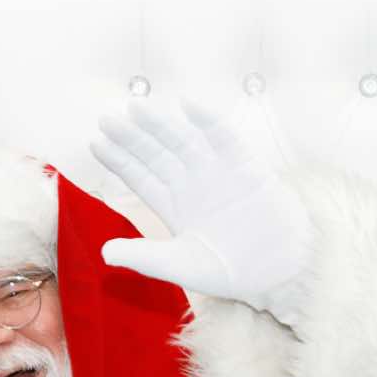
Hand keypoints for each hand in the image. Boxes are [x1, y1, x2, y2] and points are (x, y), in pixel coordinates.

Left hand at [89, 98, 313, 326]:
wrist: (280, 271)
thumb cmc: (232, 271)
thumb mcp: (181, 266)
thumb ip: (144, 257)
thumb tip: (104, 252)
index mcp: (175, 208)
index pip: (142, 178)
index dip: (120, 161)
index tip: (96, 143)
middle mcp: (193, 187)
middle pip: (157, 155)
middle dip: (133, 137)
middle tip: (106, 118)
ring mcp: (218, 174)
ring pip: (184, 143)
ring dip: (161, 125)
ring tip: (136, 108)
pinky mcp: (245, 168)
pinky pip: (224, 139)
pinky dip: (208, 122)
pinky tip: (188, 105)